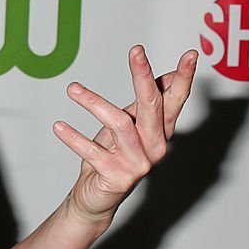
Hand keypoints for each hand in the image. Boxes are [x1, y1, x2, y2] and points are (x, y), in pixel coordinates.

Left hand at [52, 45, 196, 227]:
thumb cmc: (112, 156)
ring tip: (72, 89)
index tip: (190, 54)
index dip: (184, 78)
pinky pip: (93, 152)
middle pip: (151, 105)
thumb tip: (163, 75)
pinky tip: (59, 126)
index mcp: (160, 131)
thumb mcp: (129, 125)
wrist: (97, 197)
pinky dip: (74, 138)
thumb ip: (144, 104)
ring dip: (94, 103)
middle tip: (136, 51)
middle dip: (144, 76)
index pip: (175, 100)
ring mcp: (138, 163)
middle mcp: (155, 146)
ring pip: (120, 124)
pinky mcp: (117, 177)